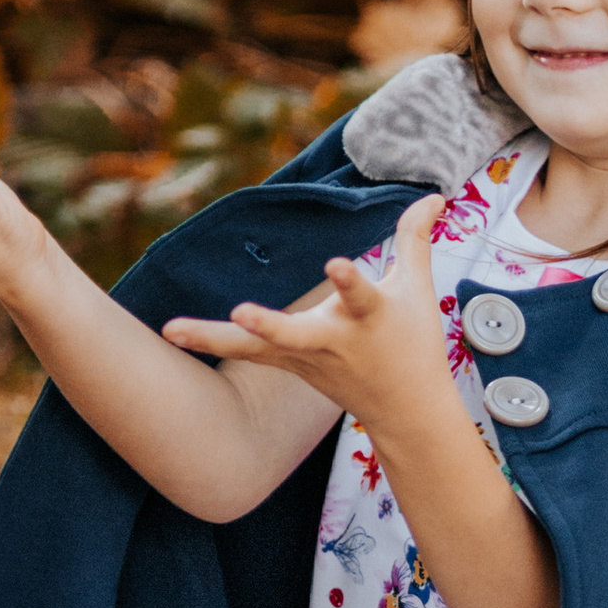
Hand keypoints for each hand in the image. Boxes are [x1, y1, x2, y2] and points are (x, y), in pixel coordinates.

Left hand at [161, 196, 460, 440]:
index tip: (336, 264)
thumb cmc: (413, 345)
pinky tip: (175, 332)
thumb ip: (416, 239)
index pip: (360, 296)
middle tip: (243, 313)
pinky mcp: (287, 365)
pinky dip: (211, 341)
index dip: (348, 281)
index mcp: (368, 318)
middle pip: (295, 334)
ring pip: (255, 349)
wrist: (405, 412)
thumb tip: (435, 195)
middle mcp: (333, 342)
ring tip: (171, 329)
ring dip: (214, 338)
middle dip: (270, 325)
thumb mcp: (417, 291)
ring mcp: (305, 358)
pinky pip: (245, 352)